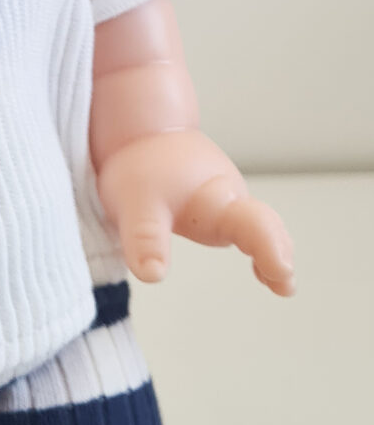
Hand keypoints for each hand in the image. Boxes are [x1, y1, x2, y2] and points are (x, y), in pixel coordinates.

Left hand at [96, 129, 294, 293]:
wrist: (146, 139)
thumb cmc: (145, 168)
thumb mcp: (137, 204)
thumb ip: (146, 238)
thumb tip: (152, 274)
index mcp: (217, 198)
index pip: (252, 222)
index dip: (269, 247)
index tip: (282, 270)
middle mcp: (231, 201)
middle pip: (265, 226)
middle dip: (277, 252)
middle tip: (286, 285)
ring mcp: (230, 205)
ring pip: (263, 228)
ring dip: (276, 253)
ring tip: (284, 286)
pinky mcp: (222, 212)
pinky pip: (251, 230)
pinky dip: (263, 250)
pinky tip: (264, 276)